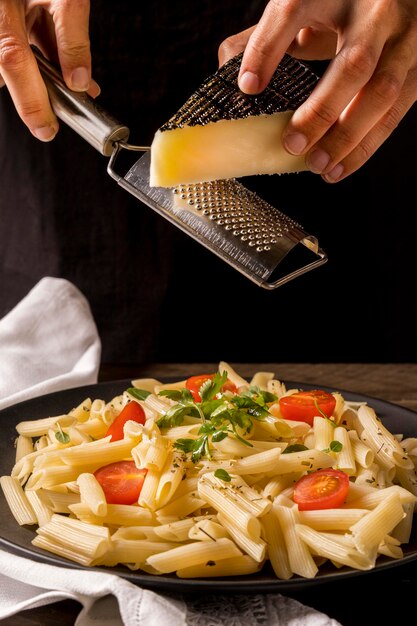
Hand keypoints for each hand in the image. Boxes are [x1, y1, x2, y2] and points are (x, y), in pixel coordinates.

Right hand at [0, 0, 98, 140]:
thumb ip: (72, 35)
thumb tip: (80, 82)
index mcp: (3, 9)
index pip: (13, 59)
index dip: (29, 100)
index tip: (46, 130)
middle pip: (6, 68)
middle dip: (33, 95)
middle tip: (52, 117)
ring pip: (9, 61)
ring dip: (36, 77)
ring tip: (66, 77)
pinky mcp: (4, 22)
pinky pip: (14, 48)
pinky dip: (36, 59)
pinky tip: (56, 62)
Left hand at [219, 0, 416, 181]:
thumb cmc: (341, 6)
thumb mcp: (305, 8)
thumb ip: (267, 38)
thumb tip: (229, 78)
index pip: (293, 10)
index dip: (267, 49)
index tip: (248, 87)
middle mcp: (375, 9)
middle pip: (354, 64)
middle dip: (322, 112)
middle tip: (292, 144)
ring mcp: (404, 37)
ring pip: (382, 92)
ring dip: (348, 137)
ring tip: (318, 166)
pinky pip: (397, 111)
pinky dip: (369, 144)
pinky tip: (342, 166)